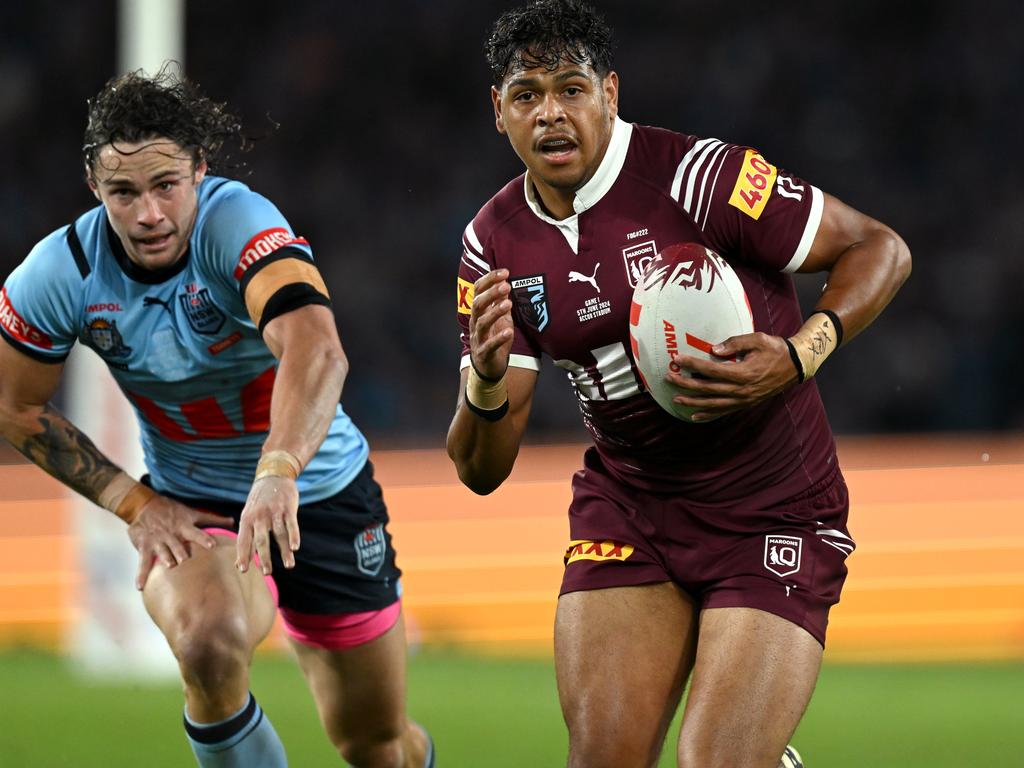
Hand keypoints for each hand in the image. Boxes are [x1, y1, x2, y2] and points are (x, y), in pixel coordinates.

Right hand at [127, 496, 234, 589]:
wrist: (144, 506)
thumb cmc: (173, 512)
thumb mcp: (193, 513)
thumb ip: (213, 519)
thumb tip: (232, 522)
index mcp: (184, 527)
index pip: (196, 532)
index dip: (203, 538)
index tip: (212, 544)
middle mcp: (171, 534)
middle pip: (177, 544)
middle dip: (181, 551)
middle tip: (185, 559)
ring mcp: (157, 541)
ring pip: (162, 551)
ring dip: (165, 558)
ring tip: (169, 565)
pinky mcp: (144, 547)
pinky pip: (143, 562)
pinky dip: (141, 574)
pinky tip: (140, 587)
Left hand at [235, 475, 299, 574]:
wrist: (274, 475)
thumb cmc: (260, 500)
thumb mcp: (248, 515)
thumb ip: (247, 537)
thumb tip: (240, 562)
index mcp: (247, 519)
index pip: (243, 540)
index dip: (243, 555)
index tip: (242, 570)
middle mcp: (259, 516)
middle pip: (261, 540)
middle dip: (264, 558)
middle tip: (266, 573)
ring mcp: (274, 512)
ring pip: (279, 535)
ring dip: (284, 552)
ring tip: (289, 566)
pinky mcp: (288, 508)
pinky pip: (291, 524)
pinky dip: (294, 536)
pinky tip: (295, 548)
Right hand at [469, 269, 513, 379]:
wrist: (489, 366)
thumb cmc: (495, 338)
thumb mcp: (500, 318)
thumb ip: (500, 302)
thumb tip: (505, 282)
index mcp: (478, 311)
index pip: (478, 291)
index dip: (490, 280)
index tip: (505, 272)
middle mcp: (475, 322)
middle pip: (478, 304)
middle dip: (491, 293)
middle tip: (506, 285)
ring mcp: (478, 338)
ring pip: (482, 323)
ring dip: (495, 312)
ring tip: (509, 304)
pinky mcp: (483, 353)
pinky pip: (489, 345)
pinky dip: (498, 338)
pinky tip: (509, 331)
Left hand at [667, 332, 800, 420]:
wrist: (796, 366)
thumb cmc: (776, 349)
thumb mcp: (758, 339)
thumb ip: (735, 343)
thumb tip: (714, 350)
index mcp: (743, 372)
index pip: (711, 370)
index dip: (692, 364)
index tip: (677, 359)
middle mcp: (741, 389)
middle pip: (708, 389)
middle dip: (686, 384)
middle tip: (668, 378)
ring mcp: (743, 399)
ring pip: (713, 403)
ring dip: (693, 401)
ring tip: (676, 398)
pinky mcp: (746, 404)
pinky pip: (724, 411)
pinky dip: (708, 414)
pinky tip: (695, 416)